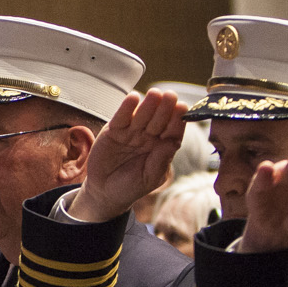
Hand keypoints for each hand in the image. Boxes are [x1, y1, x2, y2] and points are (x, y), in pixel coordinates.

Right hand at [71, 90, 190, 223]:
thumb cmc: (130, 186)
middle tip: (170, 95)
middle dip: (165, 108)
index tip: (183, 108)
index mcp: (162, 147)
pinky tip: (133, 97)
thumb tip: (173, 143)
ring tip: (154, 94)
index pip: (173, 131)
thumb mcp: (149, 178)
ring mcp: (132, 132)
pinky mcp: (114, 131)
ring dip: (148, 104)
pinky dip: (126, 108)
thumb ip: (161, 161)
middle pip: (159, 119)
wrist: (104, 192)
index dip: (178, 120)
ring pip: (142, 115)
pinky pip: (121, 117)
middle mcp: (149, 136)